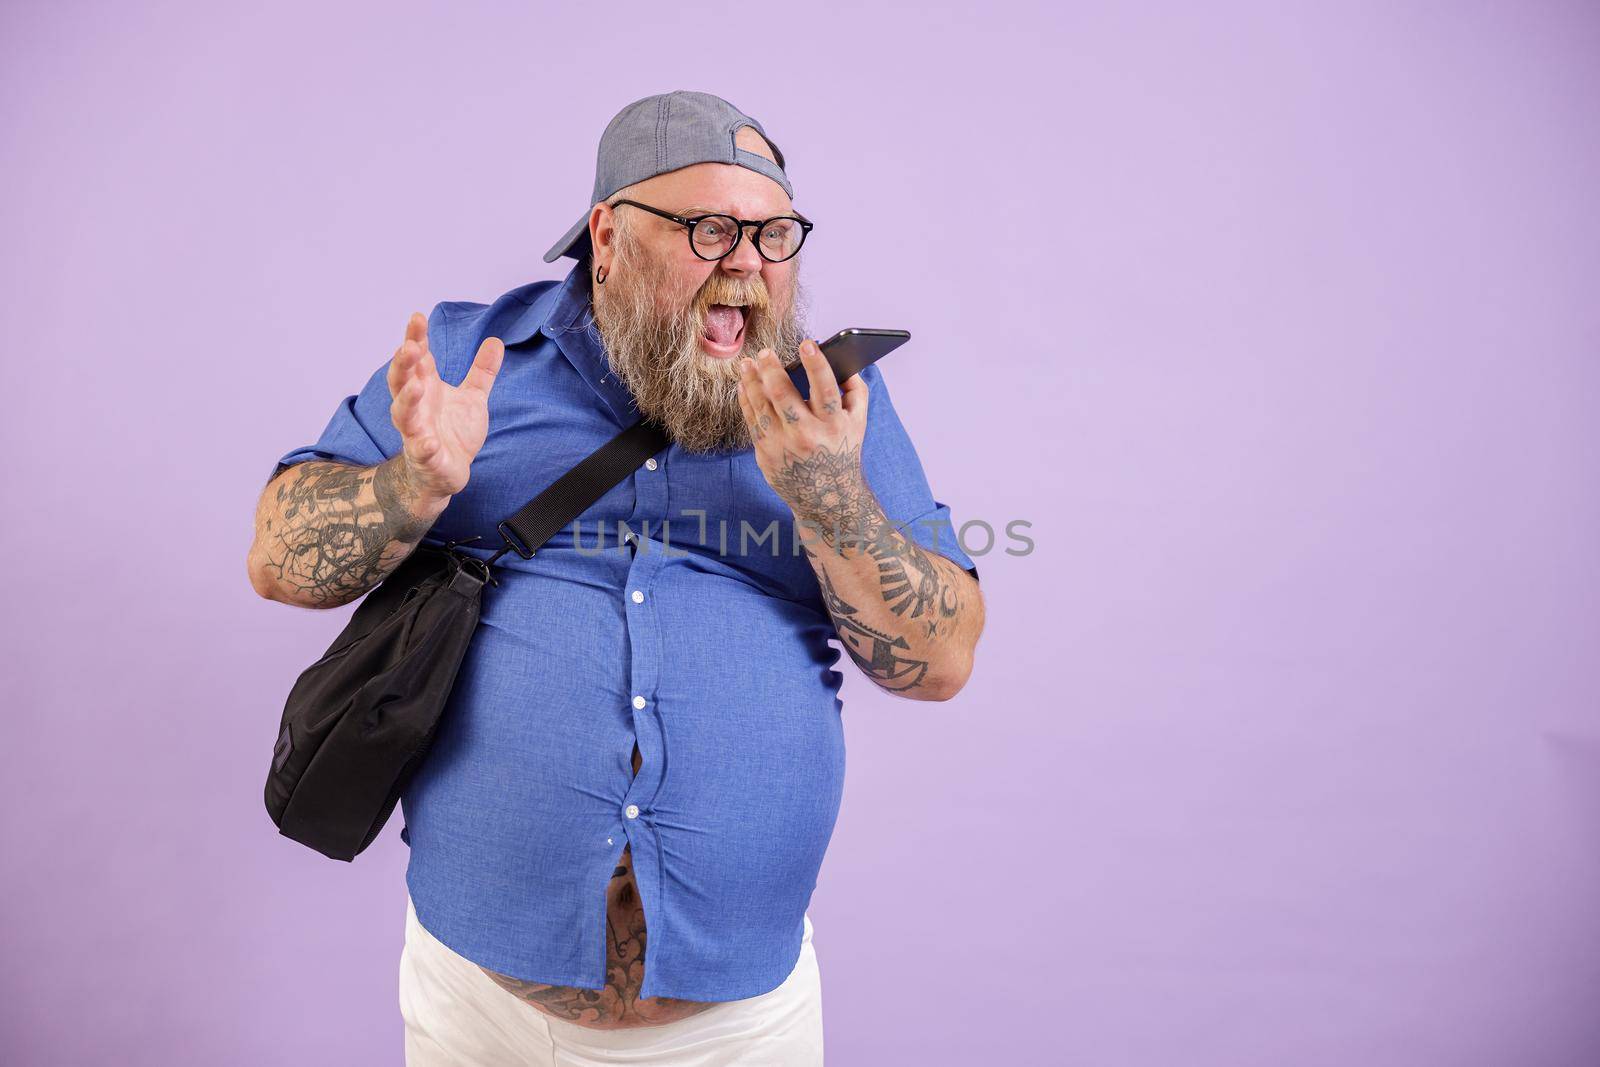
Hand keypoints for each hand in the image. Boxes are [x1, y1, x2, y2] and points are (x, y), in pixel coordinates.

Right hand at [387, 311, 503, 501]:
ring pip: (403, 414)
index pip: (417, 359)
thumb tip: (496, 341)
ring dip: (407, 400)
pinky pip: (421, 452)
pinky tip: (428, 442)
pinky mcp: (425, 458)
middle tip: (410, 346)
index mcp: (426, 388)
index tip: (418, 318)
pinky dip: (423, 447)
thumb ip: (481, 372)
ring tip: (417, 386)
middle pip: (401, 381)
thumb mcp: (472, 398)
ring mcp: (417, 433)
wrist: (445, 473)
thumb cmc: (453, 432)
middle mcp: (416, 407)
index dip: (416, 338)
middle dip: (403, 364)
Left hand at [735, 341, 870, 527]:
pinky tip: (743, 385)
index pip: (826, 390)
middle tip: (764, 352)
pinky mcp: (766, 455)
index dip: (816, 364)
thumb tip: (844, 361)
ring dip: (752, 381)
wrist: (827, 500)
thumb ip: (856, 392)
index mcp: (834, 425)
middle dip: (772, 370)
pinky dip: (746, 400)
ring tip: (746, 363)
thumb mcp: (859, 425)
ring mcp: (784, 446)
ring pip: (762, 406)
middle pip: (785, 397)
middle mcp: (808, 436)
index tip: (806, 344)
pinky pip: (752, 422)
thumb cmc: (842, 453)